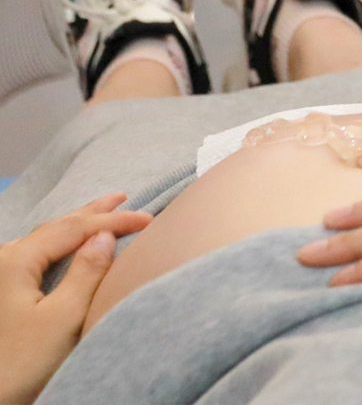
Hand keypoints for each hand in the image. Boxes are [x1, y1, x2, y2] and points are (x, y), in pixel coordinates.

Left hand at [0, 194, 150, 404]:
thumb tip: (103, 237)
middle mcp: (2, 261)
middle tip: (122, 198)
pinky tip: (61, 247)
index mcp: (16, 261)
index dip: (112, 220)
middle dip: (90, 212)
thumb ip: (86, 272)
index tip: (148, 219)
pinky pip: (33, 255)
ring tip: (97, 214)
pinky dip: (57, 244)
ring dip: (73, 226)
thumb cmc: (23, 362)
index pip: (73, 229)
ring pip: (42, 240)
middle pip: (54, 228)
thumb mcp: (63, 318)